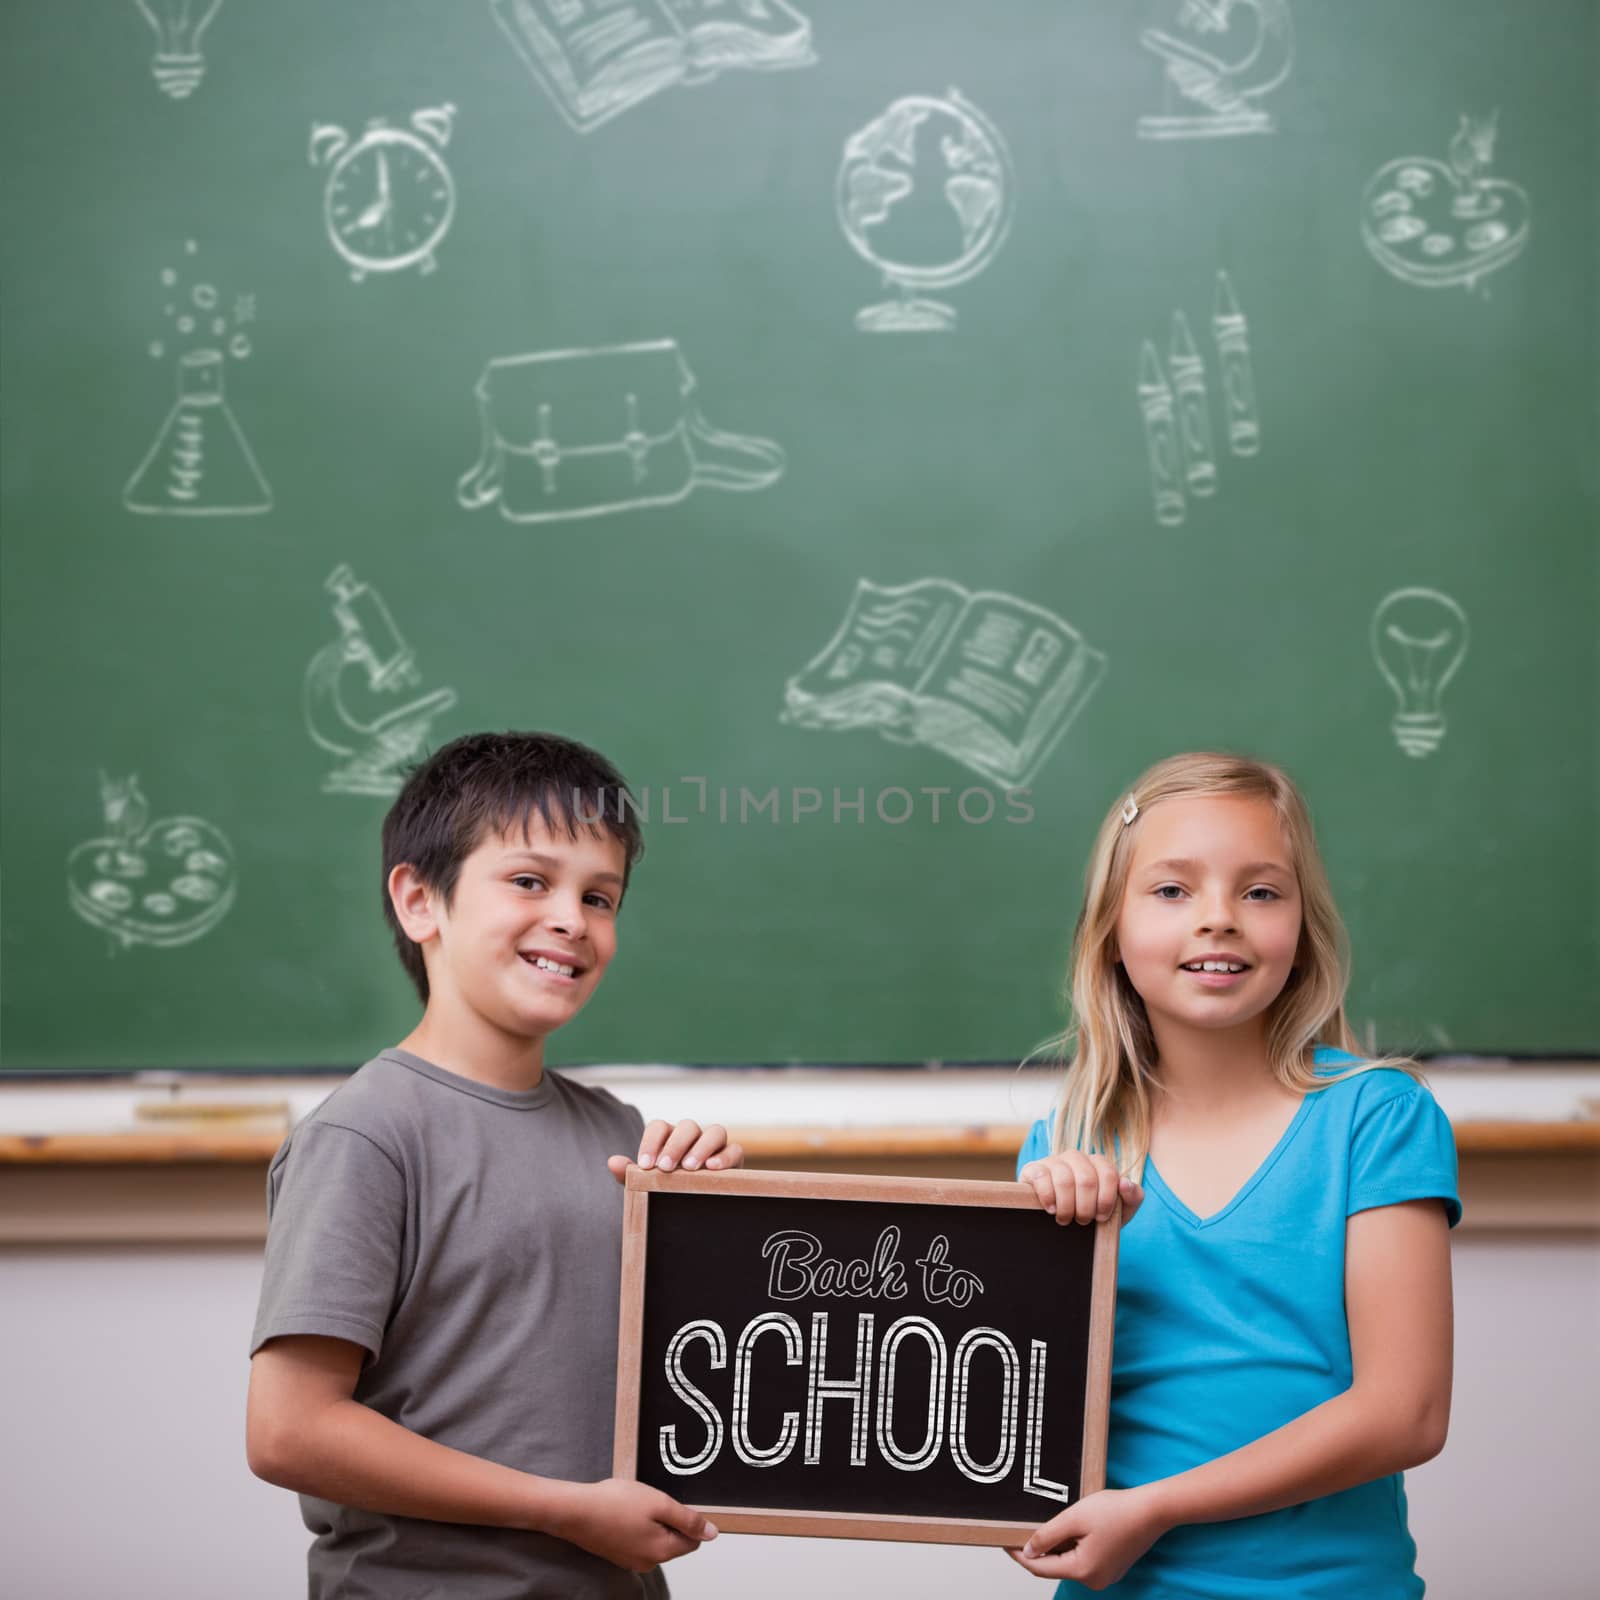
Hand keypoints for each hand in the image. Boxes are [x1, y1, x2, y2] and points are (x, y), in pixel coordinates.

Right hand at [554, 1477, 715, 1573]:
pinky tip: (623, 1511)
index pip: (693, 1540)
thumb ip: (688, 1519)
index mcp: (663, 1551)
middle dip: (668, 1518)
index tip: (672, 1502)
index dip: (687, 1518)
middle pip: (674, 1540)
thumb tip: (712, 1533)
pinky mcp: (618, 1554)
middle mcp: (649, 1562)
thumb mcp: (659, 1503)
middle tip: (649, 1500)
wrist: (576, 1511)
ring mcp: (632, 1560)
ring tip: (634, 1504)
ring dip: (652, 1520)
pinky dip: (637, 1524)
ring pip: (656, 1537)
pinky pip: (639, 1538)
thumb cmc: (615, 1504)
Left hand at [608, 1120, 744, 1182]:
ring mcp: (715, 1145)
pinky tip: (712, 1169)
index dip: (651, 1142)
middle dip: (676, 1145)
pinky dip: (724, 1156)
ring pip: (715, 1131)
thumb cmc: (666, 1190)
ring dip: (702, 1147)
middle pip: (687, 1126)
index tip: (645, 1165)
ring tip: (689, 1168)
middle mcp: (693, 1136)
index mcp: (668, 1138)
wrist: (692, 1208)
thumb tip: (612, 1162)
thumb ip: (629, 1174)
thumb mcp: (645, 1185)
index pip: (659, 1127)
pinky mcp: (733, 1158)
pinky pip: (735, 1149)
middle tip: (665, 1167)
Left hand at [1006, 1486, 1165, 1588]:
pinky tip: (1070, 1528)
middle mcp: (1094, 1580)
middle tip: (1022, 1530)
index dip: (1020, 1555)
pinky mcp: (1111, 1567)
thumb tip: (1029, 1551)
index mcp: (1083, 1571)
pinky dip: (1072, 1547)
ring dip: (1056, 1547)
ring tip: (1047, 1524)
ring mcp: (1104, 1575)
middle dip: (1039, 1550)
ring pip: (1069, 1563)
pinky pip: (1083, 1559)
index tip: (1005, 1543)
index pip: (1040, 1568)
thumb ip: (1048, 1535)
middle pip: (1055, 1567)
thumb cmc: (1117, 1511)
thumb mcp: (1074, 1518)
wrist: (1150, 1510)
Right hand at [1019, 1151, 1142, 1225]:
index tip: (1101, 1218)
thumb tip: (1125, 1183)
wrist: (1063, 1219)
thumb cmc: (1093, 1211)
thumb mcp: (1119, 1209)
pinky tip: (1051, 1209)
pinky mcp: (1034, 1168)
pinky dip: (1048, 1197)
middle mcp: (1076, 1157)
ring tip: (1066, 1219)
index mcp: (1098, 1163)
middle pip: (1086, 1180)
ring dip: (1067, 1207)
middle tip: (1082, 1221)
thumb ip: (1133, 1196)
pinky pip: (1042, 1177)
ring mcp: (1054, 1160)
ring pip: (1064, 1180)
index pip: (1108, 1174)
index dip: (1106, 1200)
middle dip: (1086, 1207)